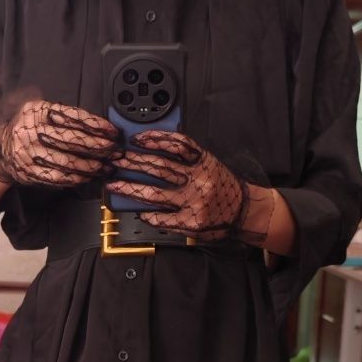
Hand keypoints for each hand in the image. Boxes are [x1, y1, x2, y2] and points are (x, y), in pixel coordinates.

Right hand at [0, 100, 122, 186]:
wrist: (0, 149)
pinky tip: (88, 176)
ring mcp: (29, 152)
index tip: (113, 132)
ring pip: (67, 161)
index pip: (73, 116)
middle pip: (72, 140)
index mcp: (38, 110)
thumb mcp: (41, 111)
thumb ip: (65, 115)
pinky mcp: (29, 171)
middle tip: (115, 151)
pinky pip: (58, 177)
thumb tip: (99, 126)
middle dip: (98, 147)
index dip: (96, 125)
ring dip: (91, 166)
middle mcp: (32, 130)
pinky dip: (76, 178)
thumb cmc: (29, 128)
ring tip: (106, 167)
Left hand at [108, 130, 252, 239]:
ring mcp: (193, 202)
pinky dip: (148, 214)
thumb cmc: (224, 187)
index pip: (175, 144)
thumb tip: (155, 152)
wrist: (245, 212)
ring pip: (154, 193)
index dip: (153, 139)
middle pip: (158, 167)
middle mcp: (198, 180)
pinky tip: (139, 212)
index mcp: (203, 162)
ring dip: (130, 188)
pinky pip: (162, 217)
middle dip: (133, 163)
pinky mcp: (190, 222)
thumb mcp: (209, 164)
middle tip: (116, 160)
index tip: (136, 139)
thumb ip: (187, 158)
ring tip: (115, 184)